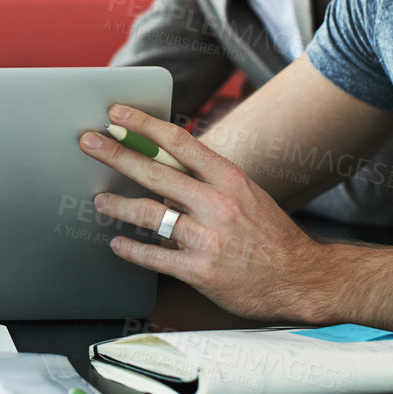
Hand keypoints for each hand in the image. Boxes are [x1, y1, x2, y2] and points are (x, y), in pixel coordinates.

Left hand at [80, 104, 332, 321]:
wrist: (302, 279)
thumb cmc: (269, 233)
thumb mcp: (246, 194)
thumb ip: (207, 179)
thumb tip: (163, 161)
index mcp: (230, 179)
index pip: (180, 142)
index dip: (144, 125)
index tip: (117, 114)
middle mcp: (217, 205)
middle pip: (155, 174)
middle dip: (116, 155)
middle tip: (89, 143)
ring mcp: (208, 239)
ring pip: (149, 215)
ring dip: (118, 205)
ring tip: (100, 200)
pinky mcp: (201, 271)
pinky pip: (155, 256)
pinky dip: (131, 249)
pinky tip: (118, 243)